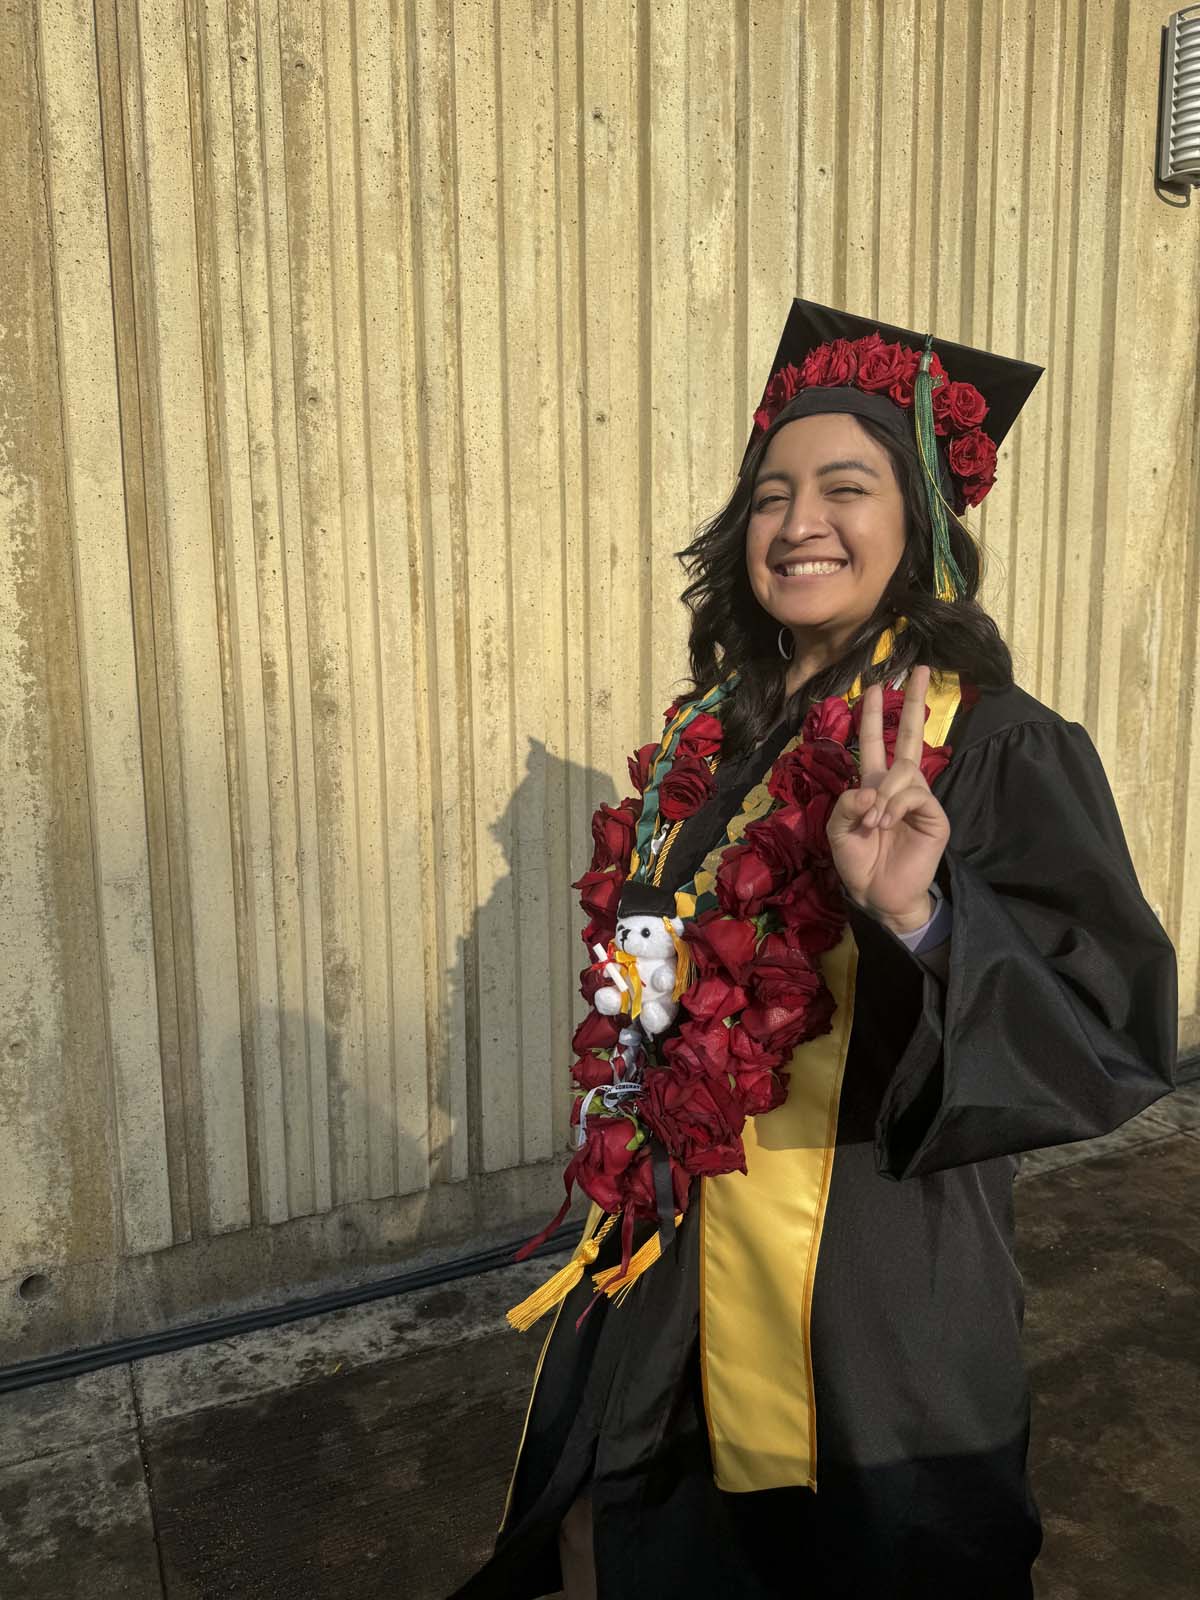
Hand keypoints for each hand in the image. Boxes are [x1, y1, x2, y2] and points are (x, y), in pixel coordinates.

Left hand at [826, 666, 949, 934]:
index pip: (877, 741)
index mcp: (874, 783)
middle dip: (912, 701)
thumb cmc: (858, 861)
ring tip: (873, 822)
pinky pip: (914, 794)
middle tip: (918, 668)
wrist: (878, 894)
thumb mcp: (838, 830)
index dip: (875, 715)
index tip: (876, 686)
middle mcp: (899, 785)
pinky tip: (885, 823)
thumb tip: (868, 789)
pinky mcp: (933, 816)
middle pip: (909, 735)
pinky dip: (895, 806)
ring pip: (904, 772)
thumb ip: (846, 804)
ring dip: (884, 794)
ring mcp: (919, 798)